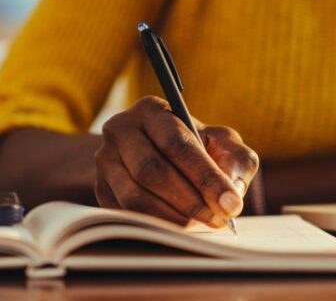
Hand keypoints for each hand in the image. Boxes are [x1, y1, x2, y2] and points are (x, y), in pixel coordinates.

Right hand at [94, 96, 258, 227]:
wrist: (158, 153)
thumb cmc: (198, 146)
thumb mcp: (222, 142)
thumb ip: (235, 159)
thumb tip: (232, 191)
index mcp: (151, 110)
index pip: (178, 144)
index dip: (206, 177)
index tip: (230, 204)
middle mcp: (120, 129)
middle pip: (153, 171)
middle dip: (191, 201)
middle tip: (218, 219)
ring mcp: (104, 160)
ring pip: (136, 197)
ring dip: (173, 216)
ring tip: (201, 222)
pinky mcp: (100, 188)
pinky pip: (125, 213)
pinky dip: (156, 223)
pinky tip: (179, 224)